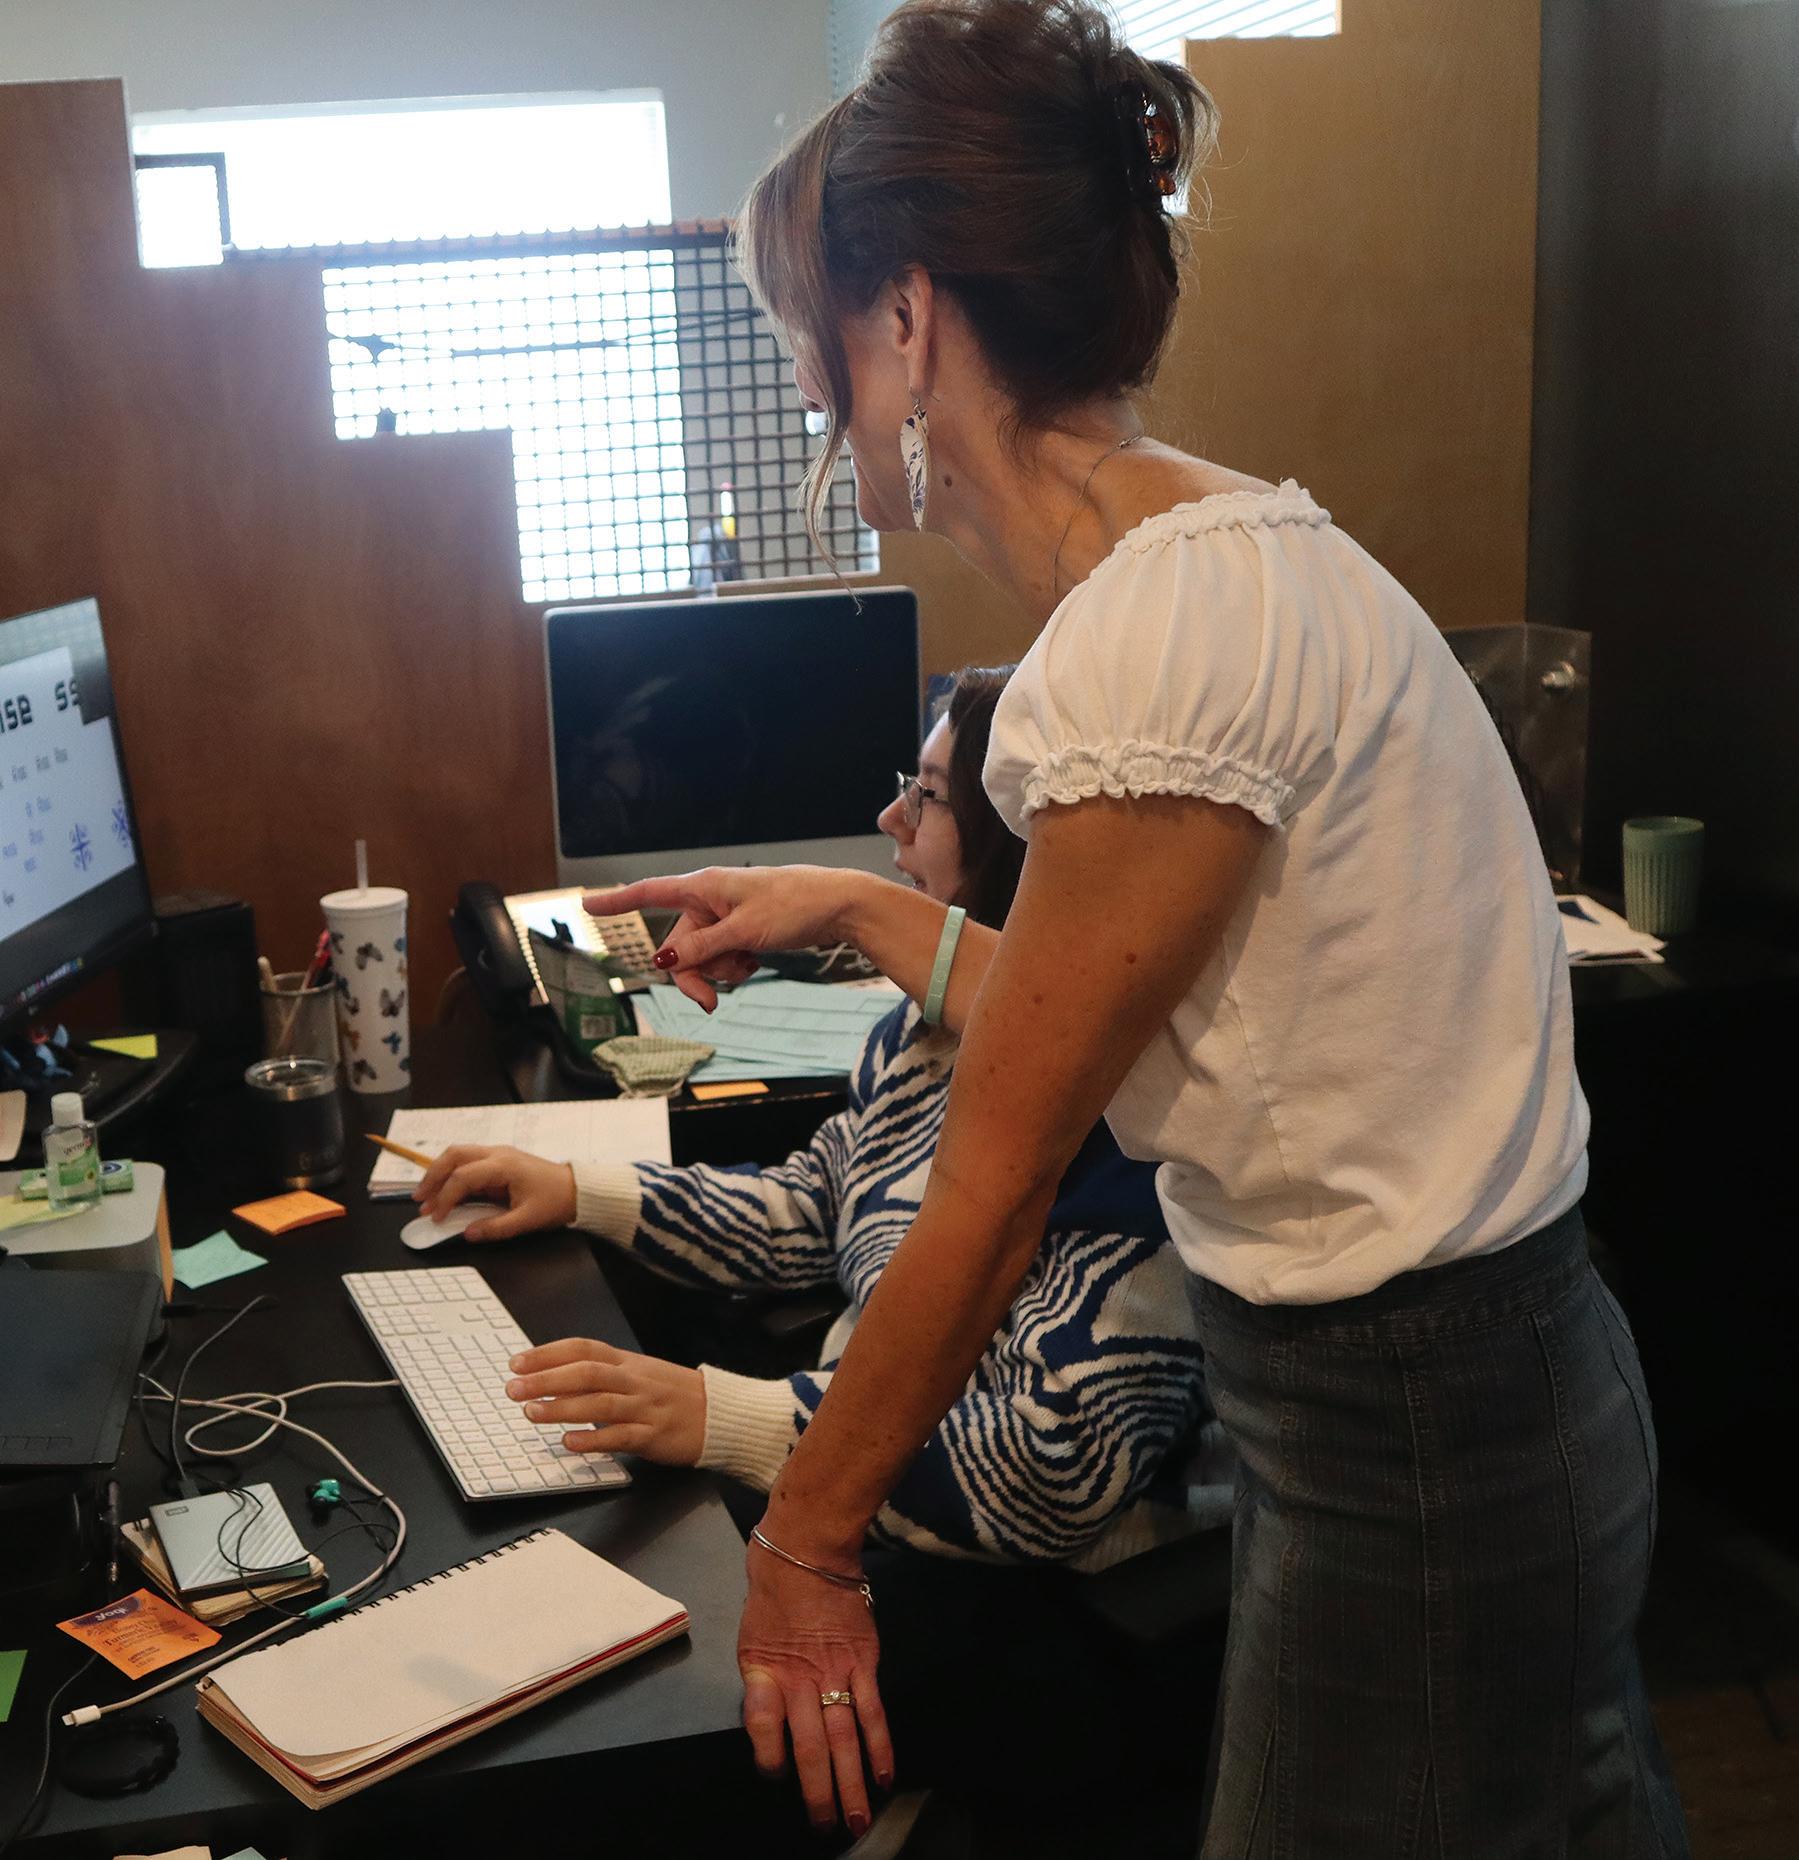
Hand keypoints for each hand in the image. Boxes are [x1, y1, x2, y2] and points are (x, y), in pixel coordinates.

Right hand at [412, 1144, 575, 1239]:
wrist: (576, 1189)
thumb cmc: (555, 1200)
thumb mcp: (527, 1220)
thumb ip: (496, 1228)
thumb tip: (468, 1233)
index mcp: (504, 1166)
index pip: (463, 1177)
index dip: (445, 1197)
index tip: (437, 1217)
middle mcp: (497, 1154)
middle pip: (454, 1155)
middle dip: (432, 1176)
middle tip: (419, 1199)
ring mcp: (497, 1155)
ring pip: (458, 1154)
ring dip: (438, 1173)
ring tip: (425, 1196)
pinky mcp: (498, 1161)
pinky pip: (468, 1163)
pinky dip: (451, 1175)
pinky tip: (444, 1192)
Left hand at [505, 1337, 705, 1462]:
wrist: (720, 1414)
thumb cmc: (674, 1395)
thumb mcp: (640, 1375)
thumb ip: (604, 1375)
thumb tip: (556, 1377)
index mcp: (628, 1362)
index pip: (584, 1348)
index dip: (548, 1353)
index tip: (517, 1362)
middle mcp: (634, 1380)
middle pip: (586, 1372)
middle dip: (546, 1379)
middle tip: (513, 1388)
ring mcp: (644, 1407)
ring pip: (600, 1402)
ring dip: (562, 1407)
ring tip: (532, 1412)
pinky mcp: (654, 1435)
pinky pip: (621, 1436)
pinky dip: (594, 1438)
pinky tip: (570, 1442)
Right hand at [585, 866, 876, 1010]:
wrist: (840, 907)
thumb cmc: (795, 905)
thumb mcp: (744, 931)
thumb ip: (702, 948)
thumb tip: (664, 961)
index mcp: (704, 887)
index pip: (650, 893)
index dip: (617, 902)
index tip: (587, 904)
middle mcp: (710, 899)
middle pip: (679, 945)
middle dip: (694, 975)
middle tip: (710, 1004)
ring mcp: (727, 916)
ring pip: (702, 955)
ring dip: (719, 971)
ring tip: (750, 964)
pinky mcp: (744, 930)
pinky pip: (724, 956)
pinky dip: (735, 966)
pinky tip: (756, 960)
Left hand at [739, 1531, 892, 1836]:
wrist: (808, 1544)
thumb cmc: (773, 1586)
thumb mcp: (750, 1632)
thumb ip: (763, 1675)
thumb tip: (772, 1710)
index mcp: (763, 1670)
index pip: (761, 1725)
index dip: (767, 1755)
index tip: (774, 1775)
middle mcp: (798, 1678)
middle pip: (808, 1746)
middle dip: (817, 1792)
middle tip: (824, 1826)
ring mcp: (835, 1672)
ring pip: (844, 1737)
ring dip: (852, 1782)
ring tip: (856, 1819)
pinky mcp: (864, 1661)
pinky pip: (873, 1711)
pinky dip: (880, 1746)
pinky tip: (885, 1775)